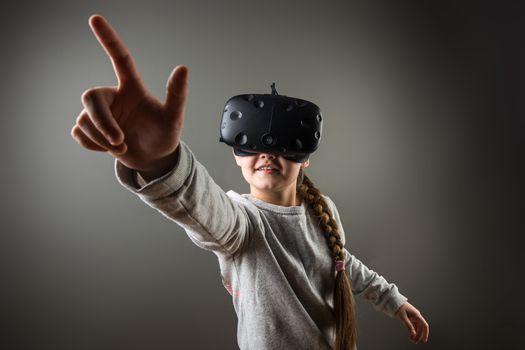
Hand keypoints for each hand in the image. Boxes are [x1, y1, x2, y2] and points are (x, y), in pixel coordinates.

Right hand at [71, 14, 188, 174]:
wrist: (154, 159)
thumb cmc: (164, 135)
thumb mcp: (173, 118)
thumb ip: (176, 95)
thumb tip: (183, 68)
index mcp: (132, 87)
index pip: (119, 58)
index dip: (108, 39)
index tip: (95, 19)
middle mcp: (114, 96)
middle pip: (90, 97)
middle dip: (102, 122)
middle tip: (119, 140)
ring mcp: (101, 113)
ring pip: (84, 119)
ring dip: (102, 138)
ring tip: (122, 145)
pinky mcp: (91, 130)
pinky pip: (78, 132)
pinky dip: (93, 145)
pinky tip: (109, 149)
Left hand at [395, 302, 428, 343]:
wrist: (394, 301)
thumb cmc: (398, 307)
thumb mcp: (402, 317)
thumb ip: (408, 325)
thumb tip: (413, 334)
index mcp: (417, 315)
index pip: (424, 325)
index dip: (425, 333)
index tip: (424, 340)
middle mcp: (416, 316)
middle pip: (421, 327)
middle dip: (419, 335)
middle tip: (414, 342)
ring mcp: (413, 316)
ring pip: (417, 327)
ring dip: (415, 333)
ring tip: (412, 339)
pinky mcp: (410, 317)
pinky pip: (414, 325)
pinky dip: (413, 330)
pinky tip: (411, 335)